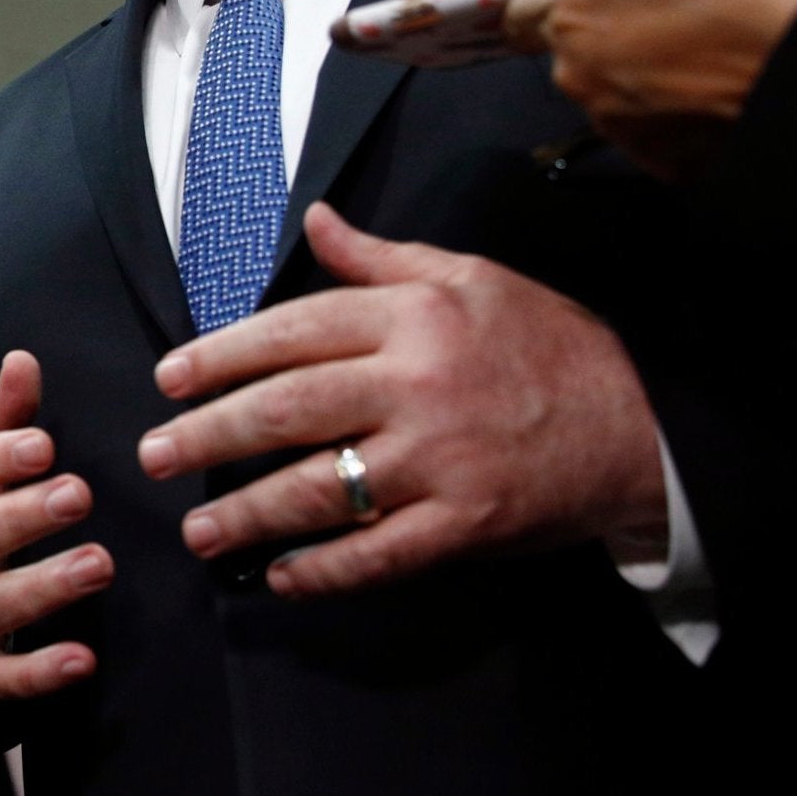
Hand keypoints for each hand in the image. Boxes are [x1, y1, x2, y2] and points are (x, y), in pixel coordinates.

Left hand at [139, 205, 664, 598]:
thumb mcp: (466, 278)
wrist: (641, 424)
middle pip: (287, 410)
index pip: (291, 332)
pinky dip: (323, 570)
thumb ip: (378, 258)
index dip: (221, 357)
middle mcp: (416, 385)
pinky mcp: (466, 524)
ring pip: (321, 488)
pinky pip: (378, 554)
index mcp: (411, 317)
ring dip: (249, 512)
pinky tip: (281, 576)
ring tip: (199, 529)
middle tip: (155, 456)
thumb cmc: (544, 344)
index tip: (169, 380)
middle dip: (210, 436)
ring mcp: (440, 460)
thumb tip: (313, 219)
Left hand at [503, 0, 796, 179]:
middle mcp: (579, 75)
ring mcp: (620, 123)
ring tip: (708, 36)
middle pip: (568, 47)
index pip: (520, 9)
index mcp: (570, 12)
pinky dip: (675, 103)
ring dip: (643, 63)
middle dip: (604, 23)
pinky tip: (716, 76)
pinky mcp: (663, 159)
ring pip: (611, 85)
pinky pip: (653, 124)